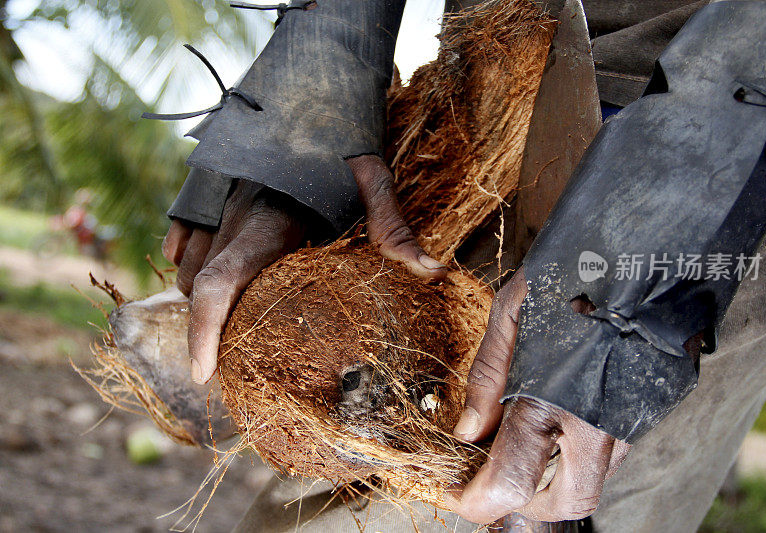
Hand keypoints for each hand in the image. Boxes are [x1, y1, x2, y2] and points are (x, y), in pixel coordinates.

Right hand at [162, 155, 446, 383]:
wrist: (313, 76)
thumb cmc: (345, 131)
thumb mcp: (373, 178)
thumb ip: (393, 228)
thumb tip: (433, 272)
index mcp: (268, 221)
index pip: (219, 286)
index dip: (203, 335)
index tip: (203, 374)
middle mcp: (233, 213)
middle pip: (198, 284)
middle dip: (205, 328)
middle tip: (228, 361)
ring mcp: (217, 198)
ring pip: (187, 264)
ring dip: (201, 297)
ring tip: (228, 324)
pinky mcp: (211, 185)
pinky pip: (181, 234)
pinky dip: (188, 261)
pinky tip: (210, 276)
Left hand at [448, 270, 629, 523]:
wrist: (648, 241)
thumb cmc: (572, 267)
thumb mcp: (513, 310)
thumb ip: (489, 376)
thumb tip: (467, 431)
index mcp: (557, 395)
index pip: (512, 481)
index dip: (478, 501)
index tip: (458, 496)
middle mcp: (601, 419)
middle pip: (566, 502)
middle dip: (525, 502)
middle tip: (495, 476)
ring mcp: (634, 416)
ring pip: (596, 482)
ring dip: (555, 482)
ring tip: (523, 446)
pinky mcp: (654, 406)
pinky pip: (615, 453)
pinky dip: (581, 456)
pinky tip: (559, 423)